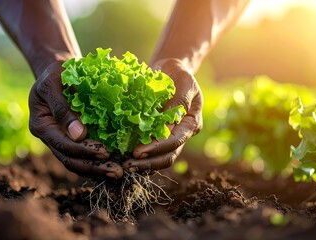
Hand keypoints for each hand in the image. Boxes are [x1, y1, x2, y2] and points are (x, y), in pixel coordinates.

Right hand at [28, 61, 122, 178]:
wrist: (58, 70)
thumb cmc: (56, 73)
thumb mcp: (55, 84)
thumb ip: (63, 108)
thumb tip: (78, 135)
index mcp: (41, 125)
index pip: (62, 145)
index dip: (83, 151)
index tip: (105, 152)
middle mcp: (50, 137)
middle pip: (70, 160)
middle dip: (93, 167)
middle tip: (117, 172)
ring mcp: (60, 140)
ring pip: (76, 162)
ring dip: (97, 170)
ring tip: (118, 173)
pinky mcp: (72, 139)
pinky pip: (83, 156)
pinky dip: (97, 163)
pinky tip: (113, 165)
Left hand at [122, 58, 202, 172]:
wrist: (170, 71)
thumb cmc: (178, 75)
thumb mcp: (184, 82)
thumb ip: (179, 102)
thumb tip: (168, 124)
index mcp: (190, 123)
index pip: (174, 141)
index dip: (156, 148)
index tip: (137, 152)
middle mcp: (182, 134)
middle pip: (167, 156)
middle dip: (148, 163)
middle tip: (128, 165)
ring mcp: (170, 137)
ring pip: (159, 158)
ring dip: (143, 165)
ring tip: (125, 166)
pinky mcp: (158, 136)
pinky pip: (151, 152)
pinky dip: (140, 158)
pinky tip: (125, 159)